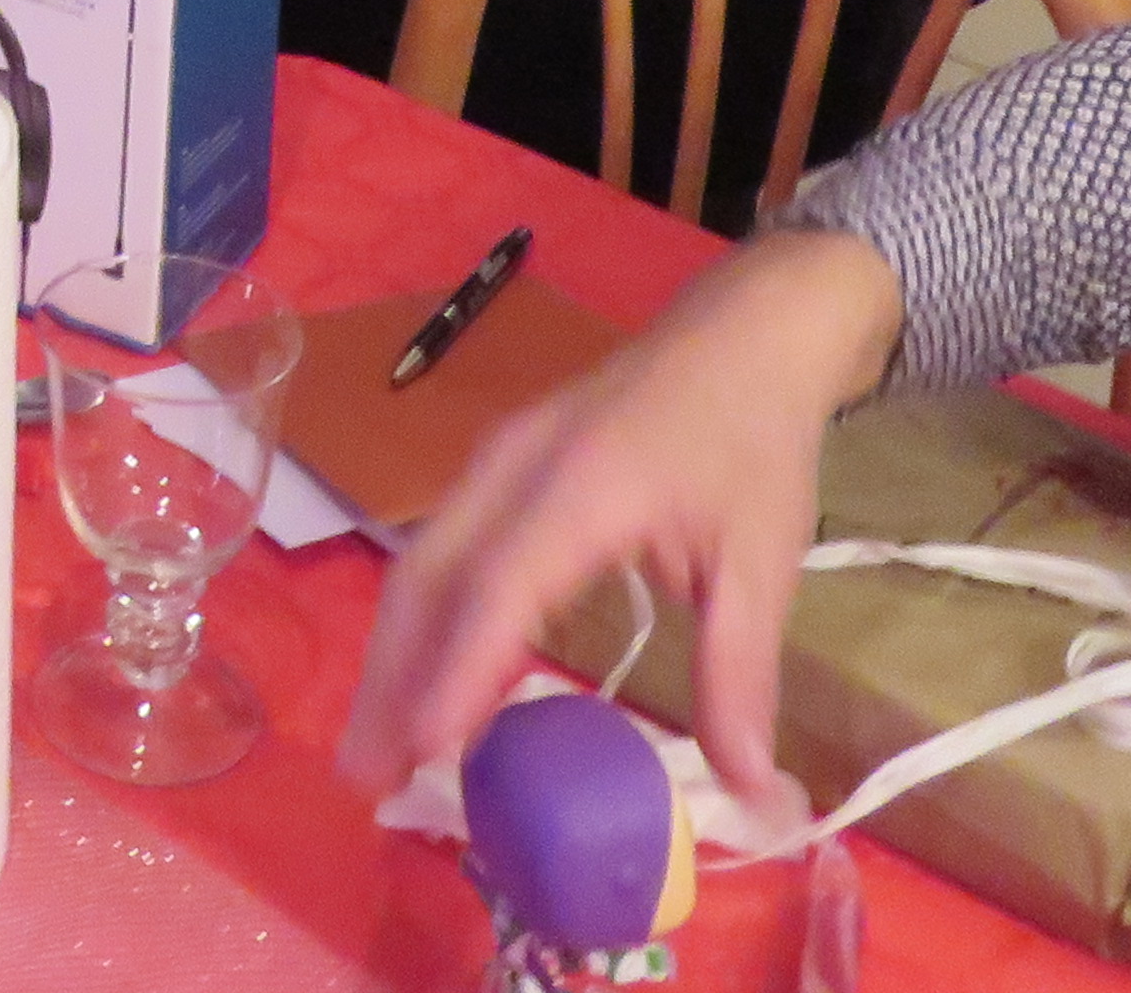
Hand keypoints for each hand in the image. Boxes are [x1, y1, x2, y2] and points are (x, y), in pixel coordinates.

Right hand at [339, 230, 904, 805]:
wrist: (743, 335)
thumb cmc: (752, 442)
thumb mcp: (763, 561)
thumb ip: (741, 676)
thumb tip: (754, 795)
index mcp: (582, 487)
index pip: (499, 587)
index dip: (459, 667)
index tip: (425, 746)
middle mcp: (515, 470)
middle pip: (427, 577)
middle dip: (390, 676)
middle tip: (367, 774)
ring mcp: (496, 463)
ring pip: (420, 563)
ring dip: (393, 652)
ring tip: (377, 744)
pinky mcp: (497, 470)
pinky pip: (441, 550)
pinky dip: (420, 620)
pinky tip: (426, 677)